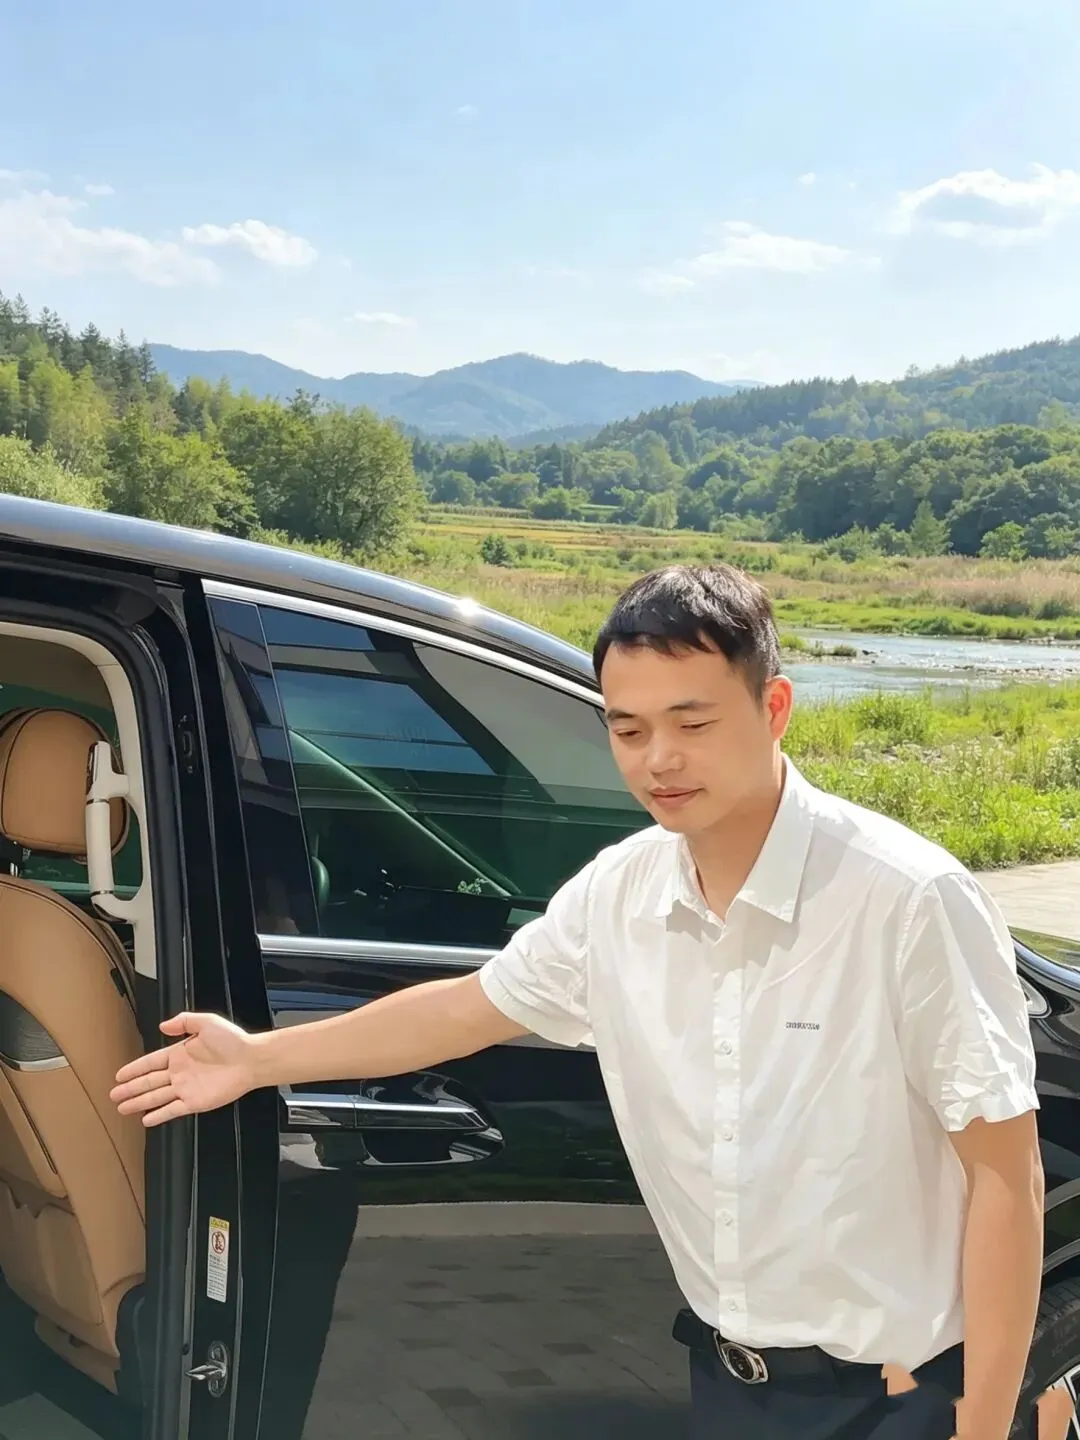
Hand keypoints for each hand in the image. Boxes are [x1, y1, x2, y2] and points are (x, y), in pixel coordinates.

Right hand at [110, 1012, 260, 1126]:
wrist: (251, 1059)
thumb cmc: (234, 1040)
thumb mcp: (206, 1022)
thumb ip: (184, 1021)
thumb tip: (163, 1024)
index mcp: (180, 1053)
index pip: (151, 1062)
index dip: (135, 1069)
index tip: (120, 1074)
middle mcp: (180, 1072)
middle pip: (149, 1081)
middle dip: (130, 1088)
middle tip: (114, 1094)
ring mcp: (186, 1088)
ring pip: (156, 1097)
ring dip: (139, 1102)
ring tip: (122, 1107)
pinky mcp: (195, 1102)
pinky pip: (172, 1110)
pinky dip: (159, 1115)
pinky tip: (146, 1119)